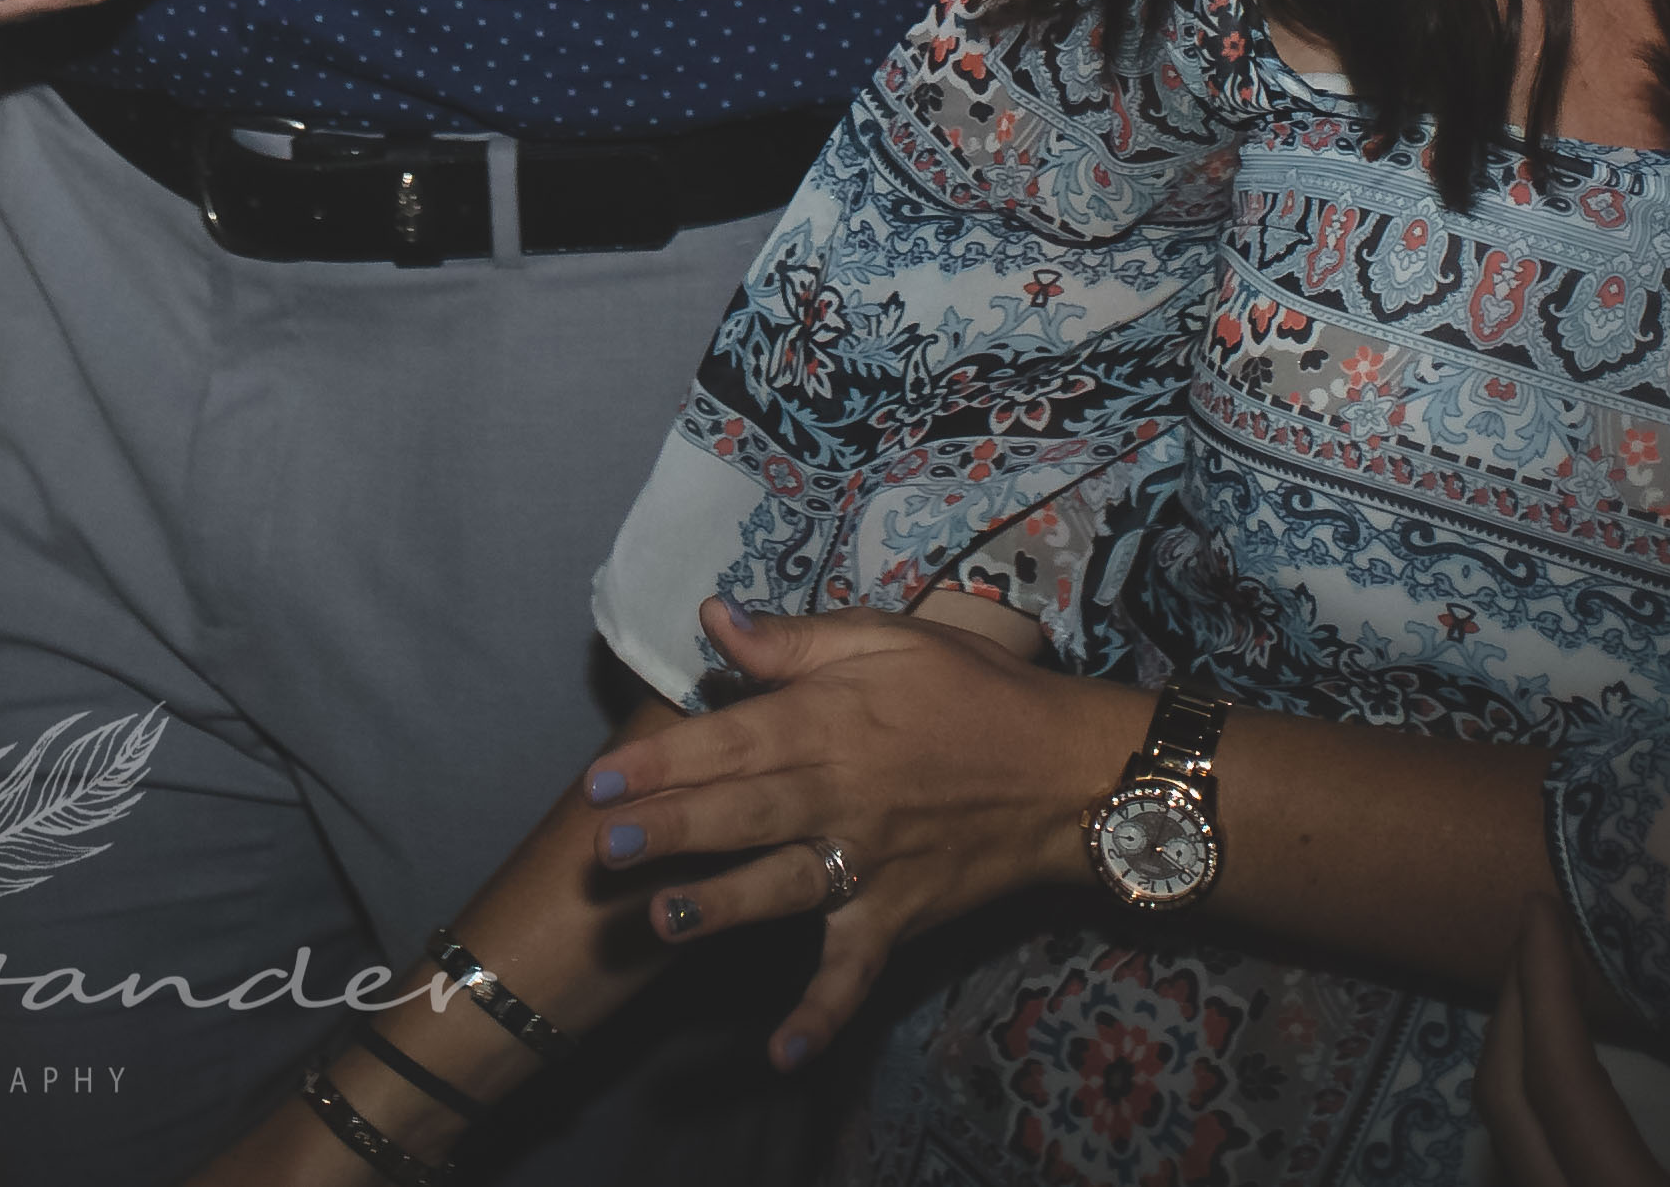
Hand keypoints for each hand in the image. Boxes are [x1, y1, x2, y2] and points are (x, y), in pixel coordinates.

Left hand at [570, 600, 1133, 1070]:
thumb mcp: (886, 637)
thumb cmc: (972, 690)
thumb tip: (711, 616)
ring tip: (663, 922)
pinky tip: (782, 1053)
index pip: (732, 741)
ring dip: (725, 907)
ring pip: (785, 887)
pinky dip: (823, 1013)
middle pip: (745, 815)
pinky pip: (856, 970)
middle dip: (673, 831)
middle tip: (607, 849)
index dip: (663, 759)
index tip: (601, 780)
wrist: (1068, 769)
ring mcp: (871, 863)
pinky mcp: (898, 914)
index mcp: (830, 722)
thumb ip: (793, 638)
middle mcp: (843, 796)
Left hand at [1484, 896, 1669, 1186]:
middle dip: (1513, 1000)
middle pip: (1505, 1090)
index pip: (1559, 1078)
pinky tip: (1558, 1076)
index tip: (1540, 908)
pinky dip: (1523, 1091)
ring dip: (1512, 1045)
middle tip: (1536, 930)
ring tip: (1542, 985)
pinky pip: (1518, 1149)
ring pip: (1502, 1123)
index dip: (1544, 987)